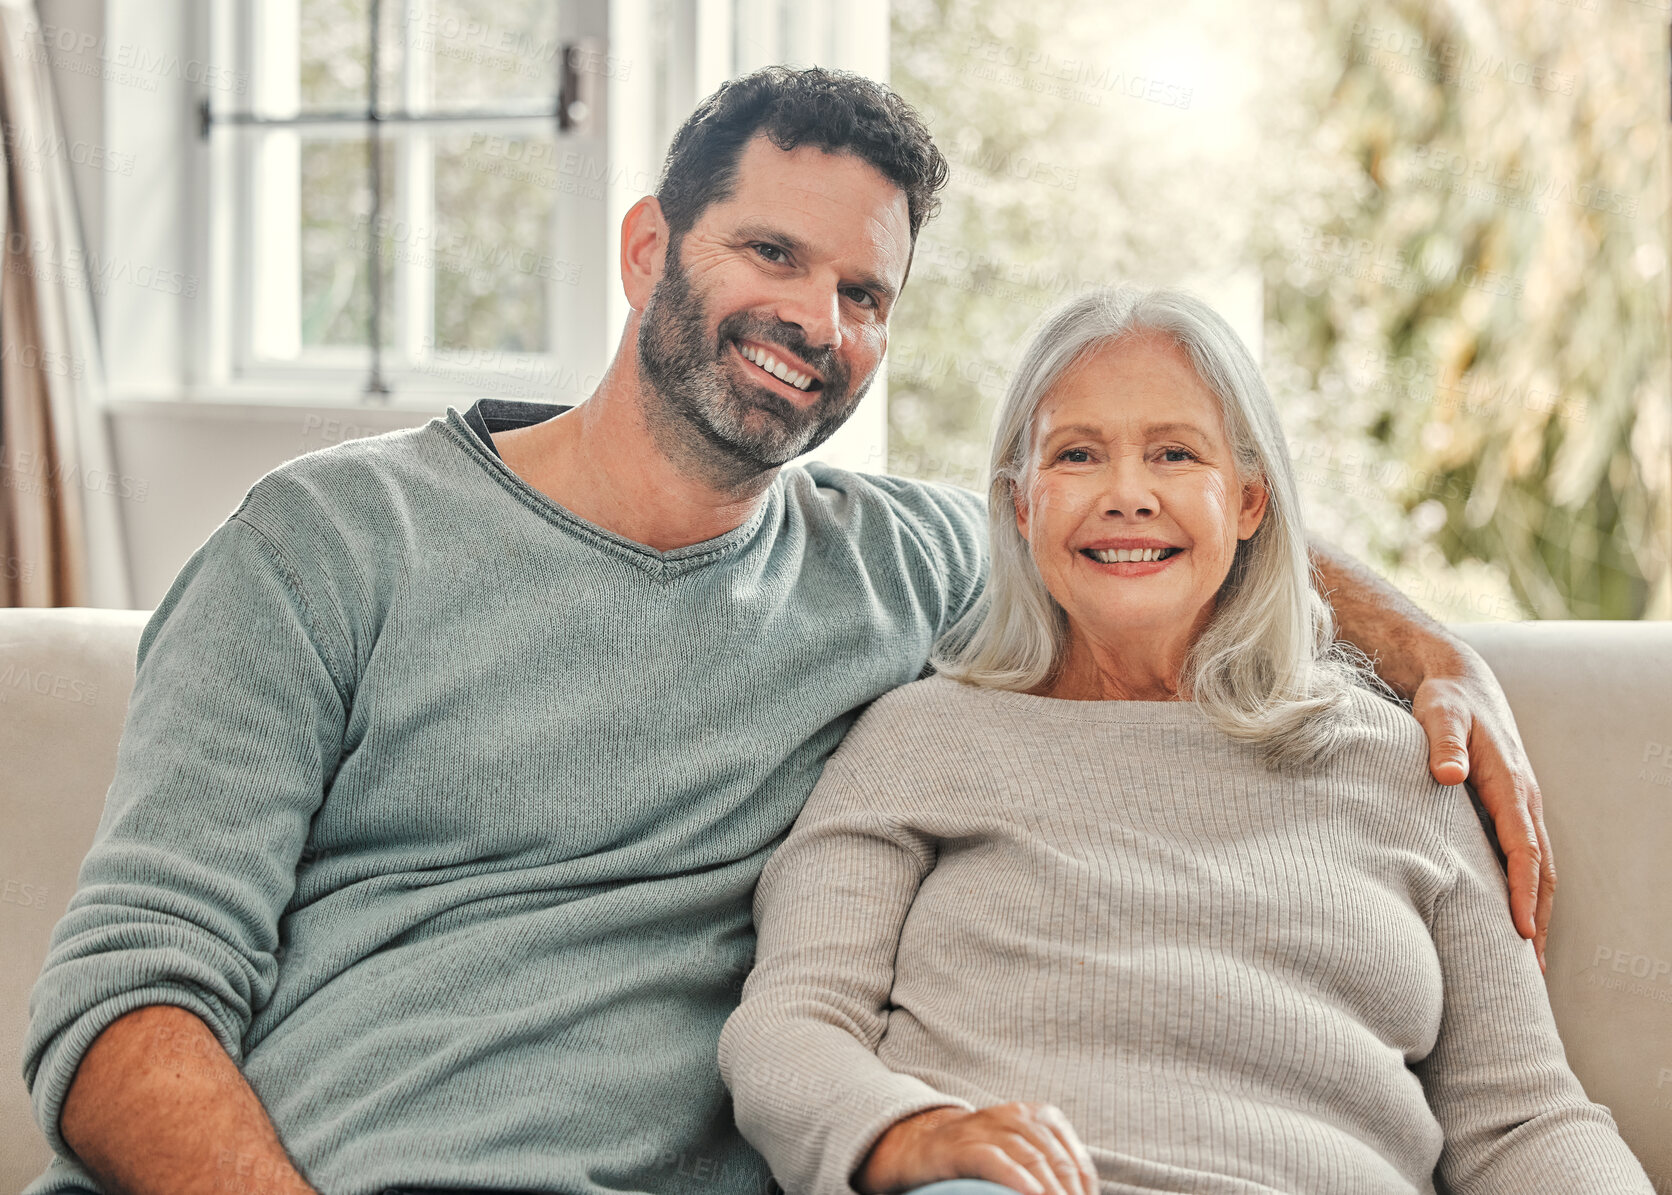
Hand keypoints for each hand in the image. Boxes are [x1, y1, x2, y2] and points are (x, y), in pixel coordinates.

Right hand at [853, 1102, 1098, 1194]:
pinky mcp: (965, 1146)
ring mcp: (988, 1127)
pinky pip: (996, 1159)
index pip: (1074, 1157)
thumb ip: (1049, 1165)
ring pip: (1031, 1158)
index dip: (1085, 1187)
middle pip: (1055, 1159)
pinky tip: (1032, 1194)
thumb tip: (1081, 1194)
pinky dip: (1016, 1178)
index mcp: (1038, 1115)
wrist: (924, 1144)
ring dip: (1050, 1190)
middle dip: (1070, 1192)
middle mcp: (1015, 1115)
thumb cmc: (982, 1152)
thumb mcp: (1021, 1149)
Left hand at [1410, 647, 1554, 970]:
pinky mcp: (1508, 809)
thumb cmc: (1444, 701)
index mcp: (1510, 783)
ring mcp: (1520, 806)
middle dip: (1540, 919)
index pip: (1523, 847)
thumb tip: (1448, 774)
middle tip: (1532, 972)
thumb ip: (1441, 742)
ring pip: (1539, 868)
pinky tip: (1512, 920)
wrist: (1460, 682)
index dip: (1523, 890)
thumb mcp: (1438, 713)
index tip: (1521, 931)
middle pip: (1542, 869)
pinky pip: (1526, 858)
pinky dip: (1527, 892)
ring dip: (1538, 912)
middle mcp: (1524, 799)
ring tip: (1528, 963)